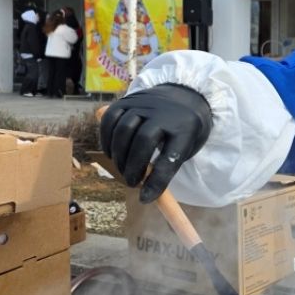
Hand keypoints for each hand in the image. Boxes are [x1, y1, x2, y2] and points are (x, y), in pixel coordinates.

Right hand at [100, 83, 211, 202]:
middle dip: (134, 167)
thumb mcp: (187, 147)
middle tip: (132, 183)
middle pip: (143, 139)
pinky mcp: (127, 100)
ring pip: (123, 129)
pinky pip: (110, 119)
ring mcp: (144, 103)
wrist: (183, 96)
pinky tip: (113, 153)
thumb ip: (167, 165)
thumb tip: (146, 194)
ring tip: (123, 170)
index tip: (146, 198)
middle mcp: (165, 111)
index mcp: (186, 126)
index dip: (157, 180)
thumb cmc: (185, 130)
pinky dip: (107, 139)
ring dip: (119, 155)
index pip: (171, 156)